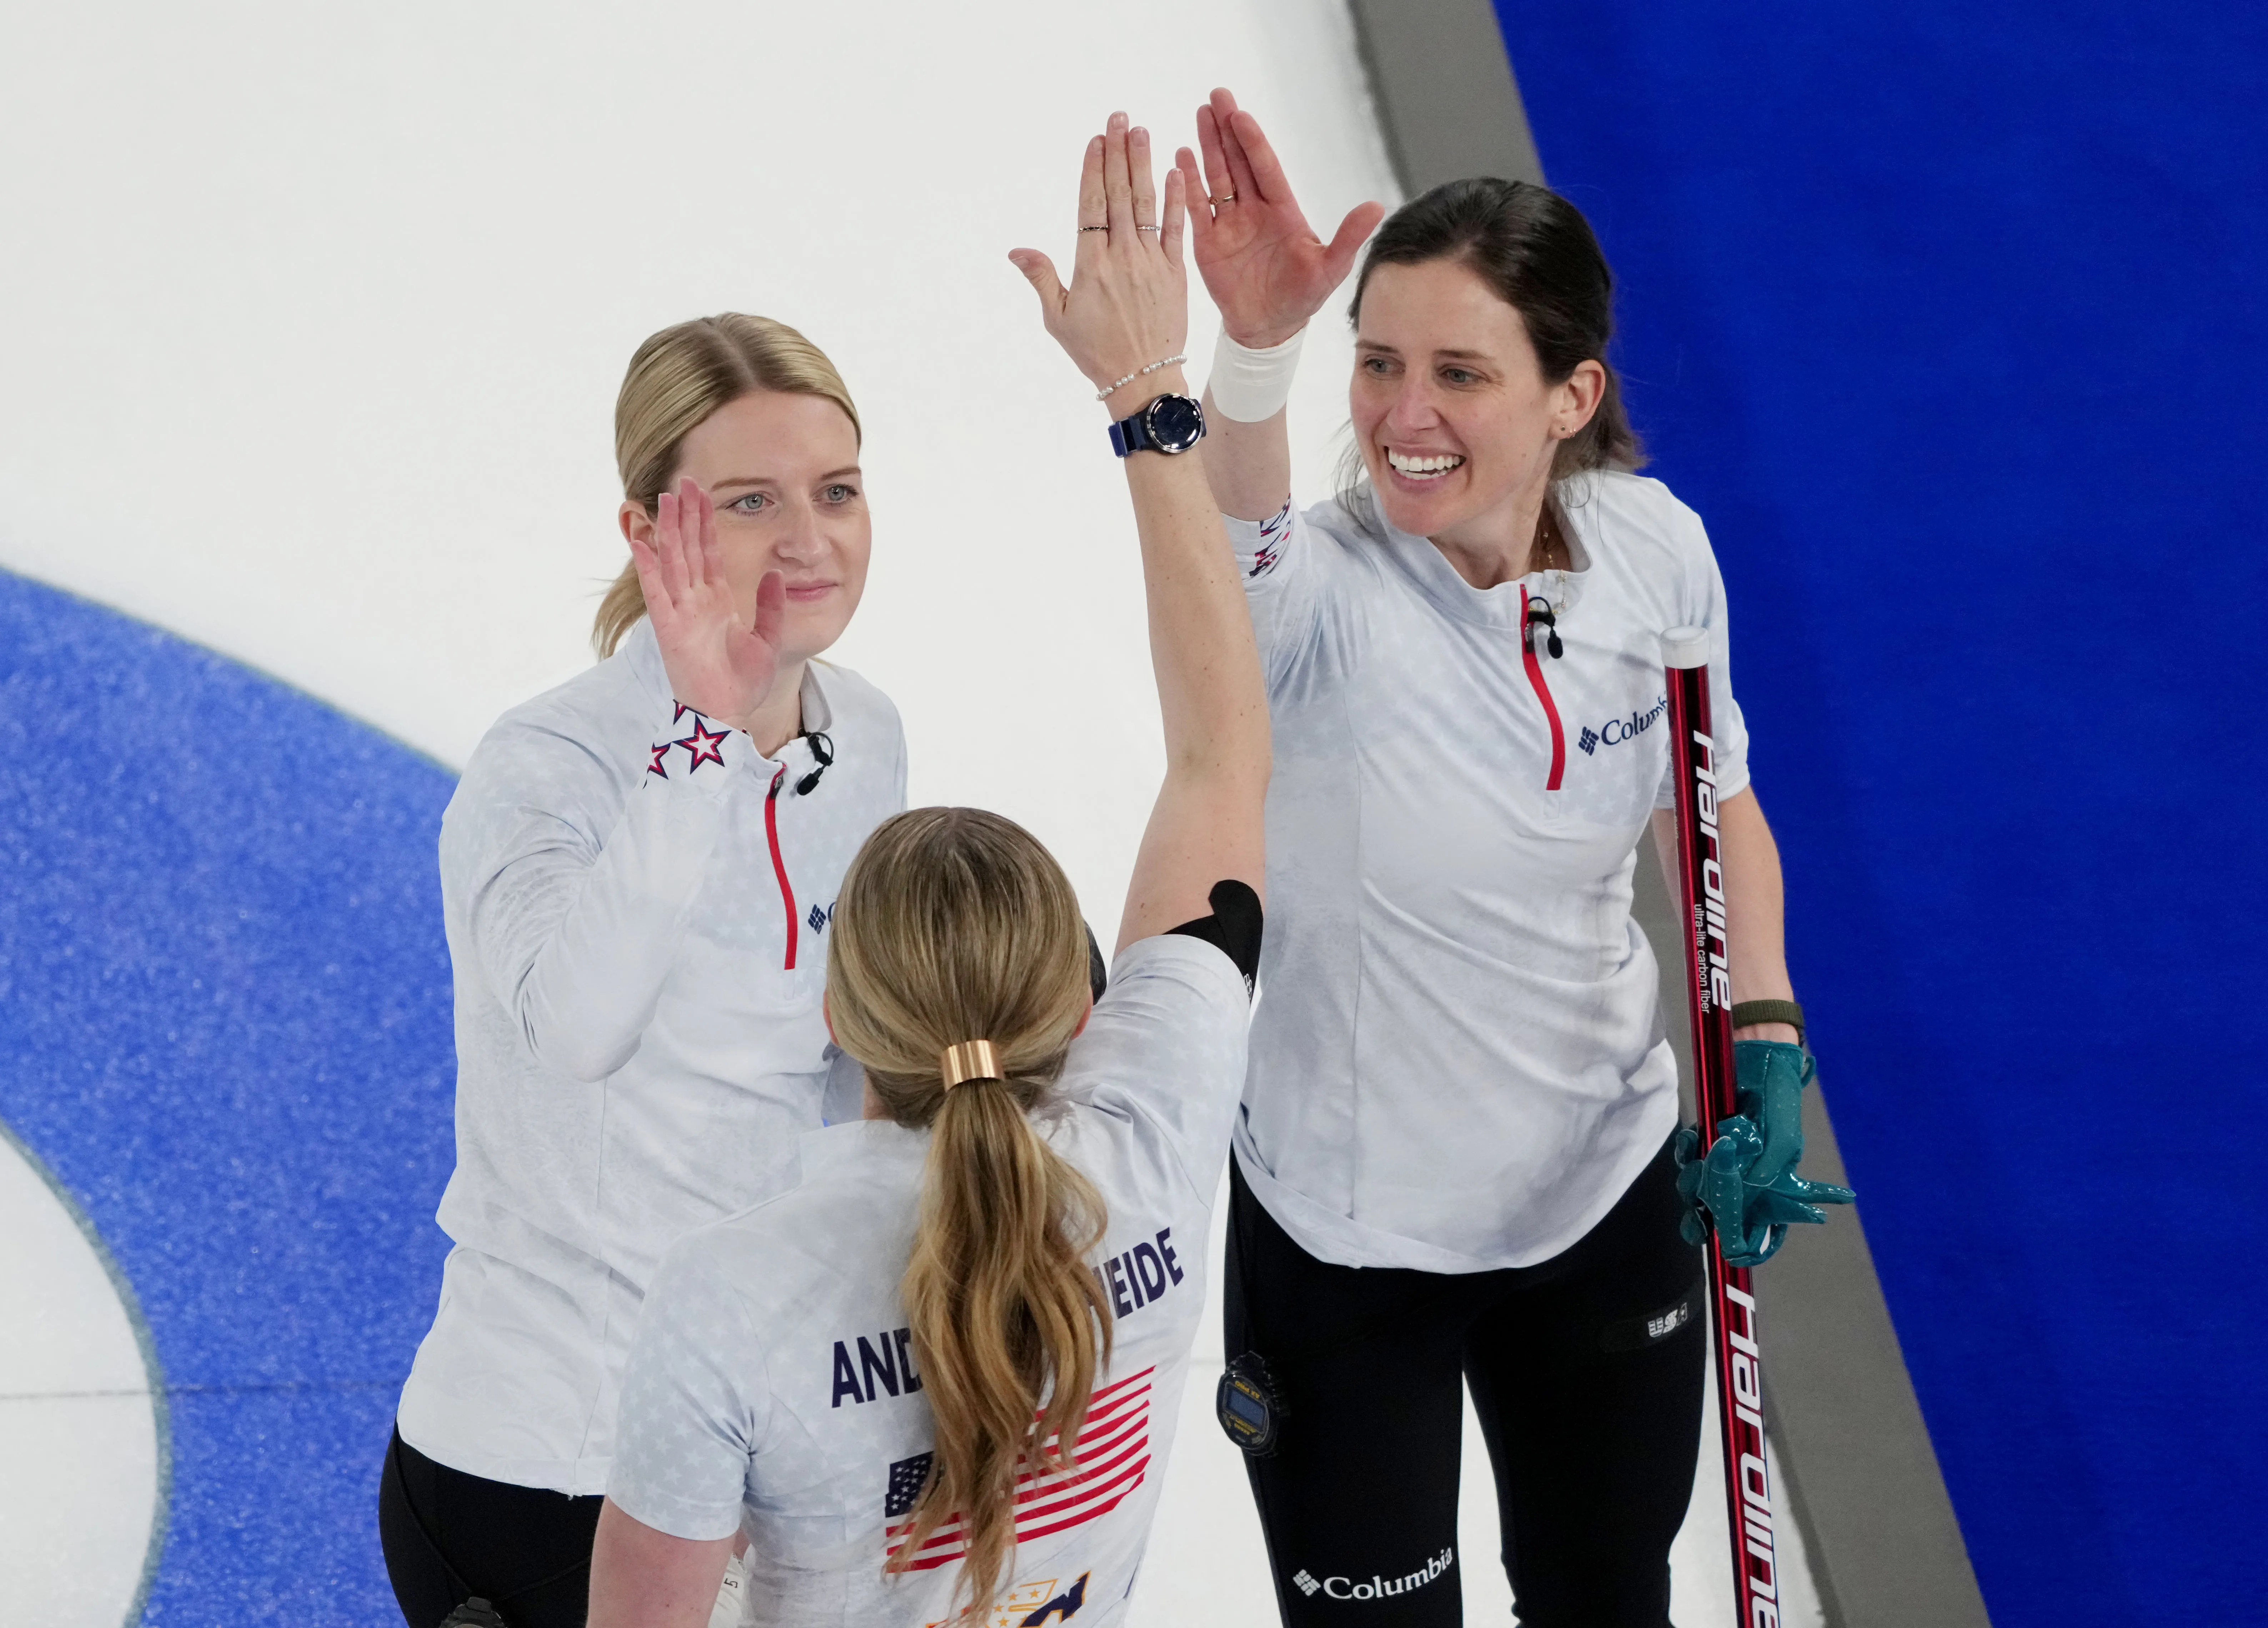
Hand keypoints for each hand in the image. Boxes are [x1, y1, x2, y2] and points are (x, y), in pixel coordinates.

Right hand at [626, 478, 785, 732]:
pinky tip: (642, 542)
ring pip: (672, 562)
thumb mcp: (767, 638)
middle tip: (684, 481)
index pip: (710, 552)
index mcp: (717, 601)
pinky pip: (656, 592)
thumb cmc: (742, 682)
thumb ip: (770, 605)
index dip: (707, 523)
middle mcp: (696, 601)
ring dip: (669, 531)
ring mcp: (680, 612)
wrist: (728, 714)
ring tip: (665, 499)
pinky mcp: (669, 629)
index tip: (704, 493)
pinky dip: (649, 567)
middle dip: (687, 516)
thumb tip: (775, 572)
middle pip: (689, 549)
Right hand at [1009, 112, 1188, 404]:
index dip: (1093, 169)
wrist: (1143, 381)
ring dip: (1143, 165)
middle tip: (1119, 117)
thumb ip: (1041, 278)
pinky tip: (1176, 171)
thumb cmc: (1096, 353)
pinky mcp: (1175, 273)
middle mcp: (1121, 256)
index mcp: (1090, 265)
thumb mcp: (1058, 319)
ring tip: (1142, 132)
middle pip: (1117, 194)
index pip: (1090, 205)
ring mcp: (1150, 262)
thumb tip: (1016, 250)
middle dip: (1117, 153)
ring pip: (1145, 203)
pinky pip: (1176, 229)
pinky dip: (1176, 199)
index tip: (1095, 140)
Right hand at [1177, 88, 1384, 349]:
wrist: (1269, 329)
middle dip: (1227, 129)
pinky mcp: (1208, 241)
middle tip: (1217, 96)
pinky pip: (1195, 207)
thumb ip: (1348, 238)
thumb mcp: (1330, 269)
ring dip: (1208, 147)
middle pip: (1239, 162)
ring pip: (1217, 177)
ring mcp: (1229, 223)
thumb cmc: (1302, 298)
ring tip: (1200, 114)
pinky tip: (1181, 158)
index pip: (1266, 168)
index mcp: (1282, 210)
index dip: (1253, 142)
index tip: (1241, 116)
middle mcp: (1254, 209)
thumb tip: (1376, 206)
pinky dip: (1188, 183)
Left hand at [1673, 1042, 1855, 1266]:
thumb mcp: (1784, 1139)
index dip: (1750, 1245)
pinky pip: (1688, 1156)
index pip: (1764, 1226)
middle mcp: (1745, 1177)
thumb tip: (1746, 1187)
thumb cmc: (1779, 1102)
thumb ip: (1768, 1168)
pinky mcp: (1705, 1139)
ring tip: (1701, 1161)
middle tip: (1697, 1220)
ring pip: (1699, 1187)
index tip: (1735, 1255)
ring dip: (1693, 1181)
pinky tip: (1691, 1139)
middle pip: (1721, 1214)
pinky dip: (1686, 1151)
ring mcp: (1724, 1159)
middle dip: (1705, 1220)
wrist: (1757, 1059)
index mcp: (1771, 1185)